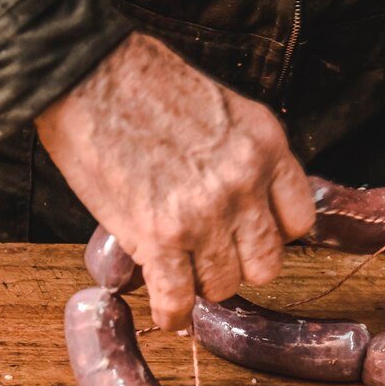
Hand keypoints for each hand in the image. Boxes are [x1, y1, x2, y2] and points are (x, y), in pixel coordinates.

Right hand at [36, 33, 314, 329]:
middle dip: (238, 265)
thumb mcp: (222, 110)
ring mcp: (204, 214)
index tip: (249, 235)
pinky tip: (166, 313)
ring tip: (178, 273)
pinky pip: (178, 298)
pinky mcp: (159, 236)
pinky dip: (172, 313)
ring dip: (200, 285)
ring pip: (223, 285)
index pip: (299, 221)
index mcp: (266, 146)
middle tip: (211, 257)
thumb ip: (242, 160)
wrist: (85, 72)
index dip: (271, 235)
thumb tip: (243, 208)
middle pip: (266, 263)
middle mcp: (245, 184)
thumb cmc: (143, 84)